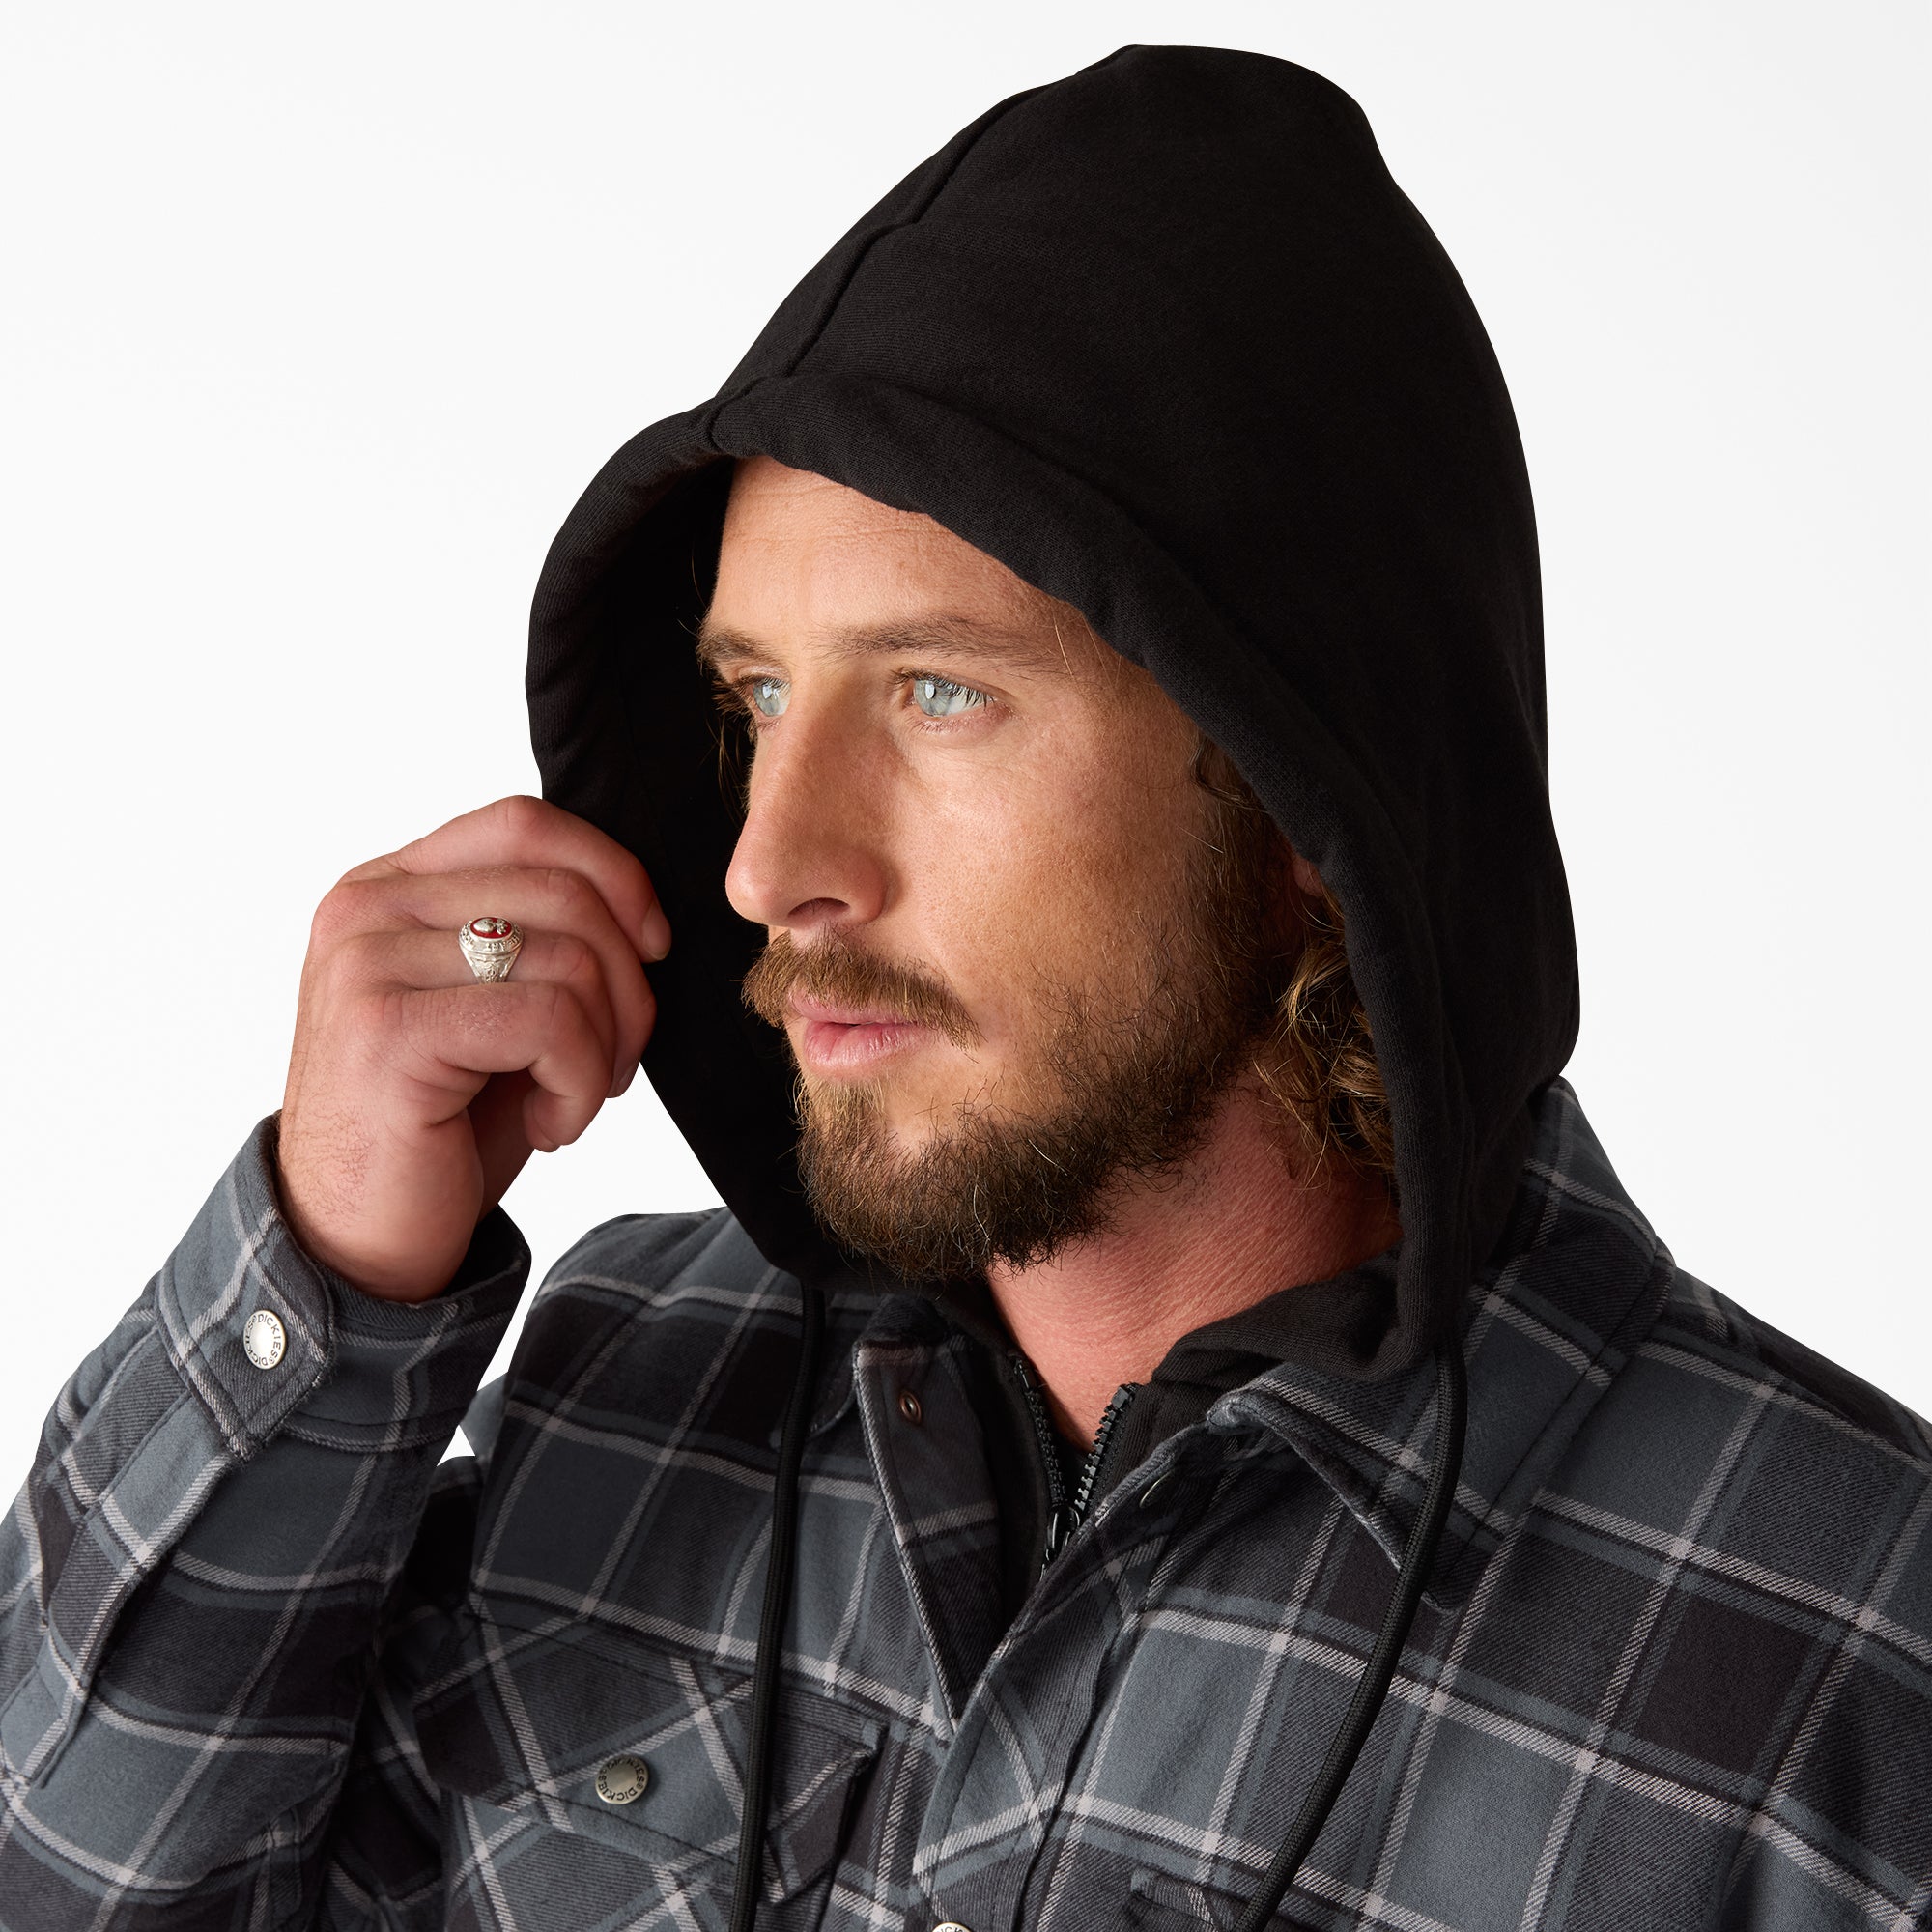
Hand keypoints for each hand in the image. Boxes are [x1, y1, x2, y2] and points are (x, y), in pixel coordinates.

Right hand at [277, 796, 669, 1301]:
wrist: (357, 1242)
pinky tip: (553, 1128)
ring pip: (570, 956)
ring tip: (573, 1101)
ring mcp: (369, 964)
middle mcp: (367, 909)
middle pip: (564, 890)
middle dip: (628, 983)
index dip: (614, 875)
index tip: (651, 950)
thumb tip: (645, 906)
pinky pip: (551, 1020)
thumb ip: (538, 935)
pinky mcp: (389, 1030)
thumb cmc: (443, 1126)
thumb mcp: (496, 1008)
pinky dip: (580, 1082)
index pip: (526, 824)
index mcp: (390, 887)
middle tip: (615, 1061)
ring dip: (606, 1045)